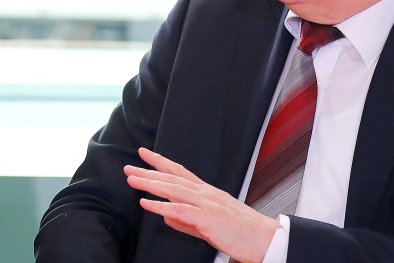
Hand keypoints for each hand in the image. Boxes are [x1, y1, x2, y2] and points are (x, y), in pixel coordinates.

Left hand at [124, 147, 279, 262]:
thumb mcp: (208, 224)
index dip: (160, 162)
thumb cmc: (241, 232)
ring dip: (150, 183)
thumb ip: (185, 220)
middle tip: (129, 167)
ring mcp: (206, 204)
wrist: (264, 239)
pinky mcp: (207, 218)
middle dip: (148, 171)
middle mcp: (205, 193)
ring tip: (133, 180)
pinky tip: (146, 203)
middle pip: (172, 178)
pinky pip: (179, 210)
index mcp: (206, 192)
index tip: (144, 154)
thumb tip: (165, 216)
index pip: (179, 172)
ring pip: (173, 189)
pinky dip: (161, 206)